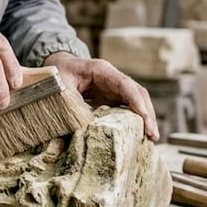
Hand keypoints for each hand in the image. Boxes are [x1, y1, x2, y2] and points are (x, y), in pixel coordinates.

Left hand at [43, 52, 159, 140]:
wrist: (53, 68)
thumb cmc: (56, 75)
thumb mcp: (60, 88)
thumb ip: (73, 105)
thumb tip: (87, 128)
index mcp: (101, 70)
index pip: (125, 85)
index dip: (137, 102)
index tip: (145, 119)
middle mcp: (112, 78)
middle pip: (137, 93)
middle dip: (147, 113)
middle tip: (153, 135)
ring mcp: (113, 88)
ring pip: (136, 102)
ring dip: (144, 119)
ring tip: (150, 139)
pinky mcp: (110, 98)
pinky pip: (126, 109)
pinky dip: (133, 121)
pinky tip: (137, 135)